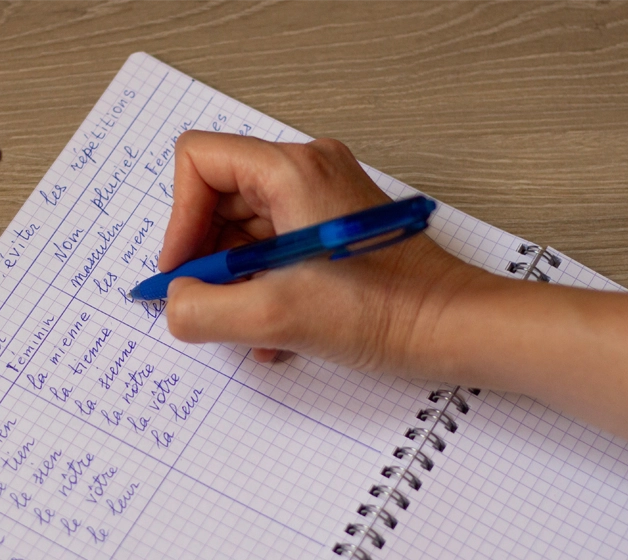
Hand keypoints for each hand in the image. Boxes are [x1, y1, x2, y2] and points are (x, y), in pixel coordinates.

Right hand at [160, 131, 482, 374]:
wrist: (453, 328)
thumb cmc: (385, 311)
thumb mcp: (274, 317)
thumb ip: (202, 309)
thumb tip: (174, 301)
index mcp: (292, 171)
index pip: (198, 161)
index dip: (178, 219)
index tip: (183, 271)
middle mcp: (306, 170)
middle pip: (217, 197)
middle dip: (206, 257)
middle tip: (209, 304)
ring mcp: (321, 196)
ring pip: (243, 228)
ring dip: (234, 281)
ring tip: (246, 328)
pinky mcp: (330, 225)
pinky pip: (272, 246)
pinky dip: (260, 285)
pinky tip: (270, 330)